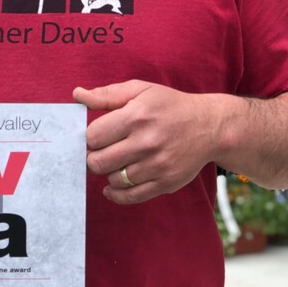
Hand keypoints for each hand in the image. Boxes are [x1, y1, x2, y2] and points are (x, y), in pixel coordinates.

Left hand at [73, 80, 218, 203]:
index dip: (89, 137)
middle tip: (101, 151)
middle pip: (98, 162)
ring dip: (109, 172)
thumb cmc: (169, 105)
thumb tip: (77, 95)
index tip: (97, 136)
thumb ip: (107, 94)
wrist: (209, 126)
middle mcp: (147, 142)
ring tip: (116, 161)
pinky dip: (117, 194)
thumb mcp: (140, 90)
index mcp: (137, 116)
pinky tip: (113, 185)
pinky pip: (131, 196)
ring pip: (114, 180)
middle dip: (94, 157)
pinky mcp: (166, 183)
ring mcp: (157, 165)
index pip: (93, 137)